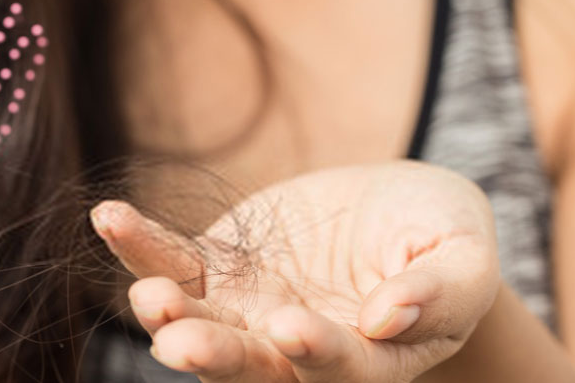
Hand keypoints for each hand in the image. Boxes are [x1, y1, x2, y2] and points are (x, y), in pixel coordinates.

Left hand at [91, 161, 499, 381]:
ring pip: (200, 325)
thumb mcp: (463, 256)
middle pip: (251, 368)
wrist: (395, 209)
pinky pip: (173, 263)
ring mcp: (248, 313)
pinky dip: (141, 246)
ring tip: (148, 298)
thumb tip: (390, 317)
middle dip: (216, 357)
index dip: (316, 355)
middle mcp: (294, 352)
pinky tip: (111, 219)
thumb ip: (441, 291)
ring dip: (168, 315)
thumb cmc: (441, 237)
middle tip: (178, 344)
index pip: (339, 372)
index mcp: (365, 362)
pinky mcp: (217, 271)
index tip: (292, 327)